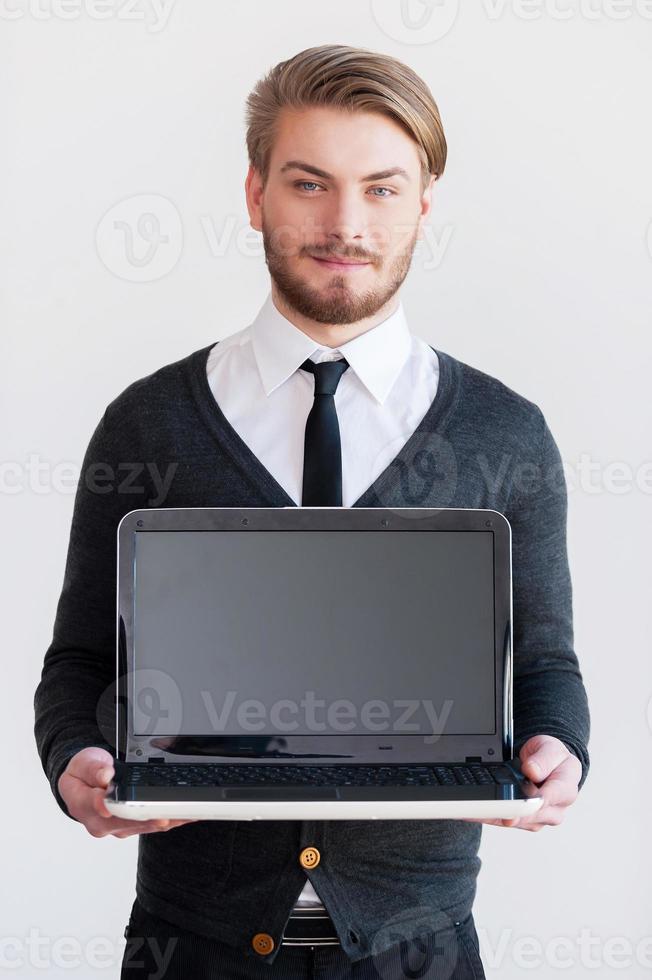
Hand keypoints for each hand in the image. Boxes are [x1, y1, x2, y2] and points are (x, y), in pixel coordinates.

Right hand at [58, 747, 197, 837]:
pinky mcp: (133, 827)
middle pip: (132, 821)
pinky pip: (154, 824)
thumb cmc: (83, 774)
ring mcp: (120, 827)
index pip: (105, 808)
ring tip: (189, 812)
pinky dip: (171, 819)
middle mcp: (103, 823)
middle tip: (173, 812)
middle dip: (154, 816)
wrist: (84, 783)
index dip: (123, 808)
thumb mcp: (82, 763)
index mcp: (85, 807)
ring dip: (168, 819)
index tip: (143, 807)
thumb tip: (105, 776)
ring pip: (147, 825)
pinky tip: (187, 815)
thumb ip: (92, 769)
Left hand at [461, 734, 581, 831]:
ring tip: (477, 809)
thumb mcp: (550, 747)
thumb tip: (533, 771)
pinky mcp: (526, 822)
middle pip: (533, 815)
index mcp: (566, 787)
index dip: (533, 801)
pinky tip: (474, 811)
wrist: (547, 764)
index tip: (518, 803)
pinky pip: (507, 821)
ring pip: (518, 822)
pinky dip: (490, 816)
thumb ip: (544, 758)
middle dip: (512, 813)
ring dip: (497, 816)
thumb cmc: (551, 757)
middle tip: (492, 809)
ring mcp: (541, 818)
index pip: (552, 796)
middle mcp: (557, 807)